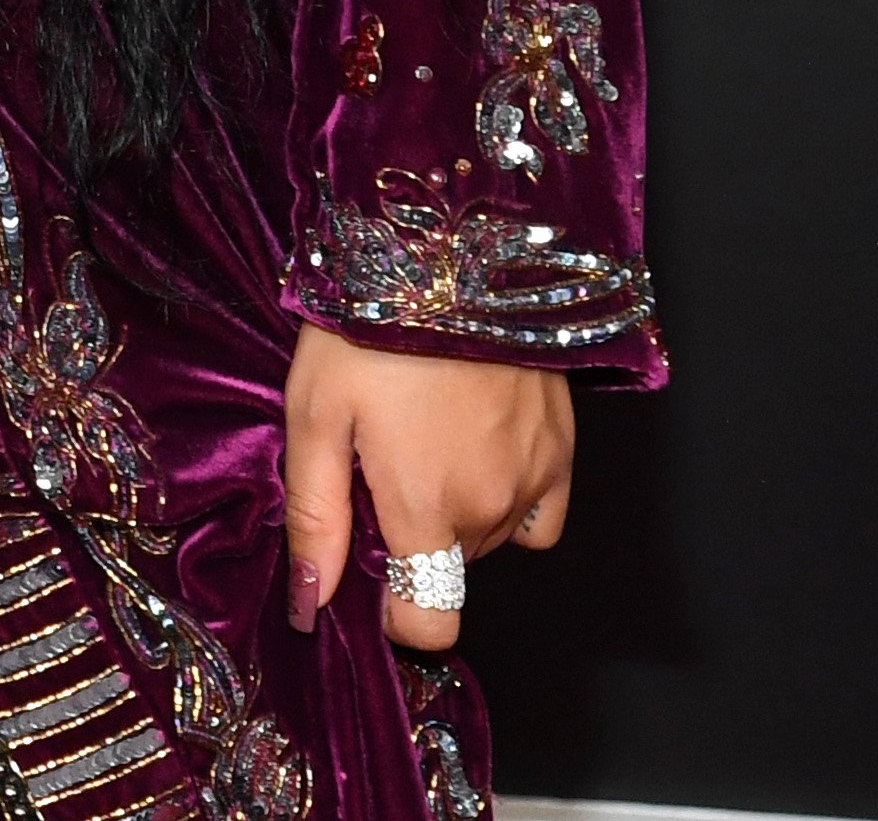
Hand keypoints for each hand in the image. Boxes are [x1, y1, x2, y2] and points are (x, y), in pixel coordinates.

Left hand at [282, 322, 572, 650]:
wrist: (450, 256)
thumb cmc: (367, 332)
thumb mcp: (313, 419)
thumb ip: (316, 519)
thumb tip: (313, 602)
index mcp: (426, 511)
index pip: (429, 622)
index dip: (395, 615)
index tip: (369, 579)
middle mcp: (491, 510)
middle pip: (447, 568)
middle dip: (410, 540)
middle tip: (377, 466)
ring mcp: (536, 480)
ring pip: (489, 539)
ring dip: (454, 514)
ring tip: (420, 439)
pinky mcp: (563, 449)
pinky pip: (540, 513)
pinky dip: (508, 500)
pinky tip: (475, 452)